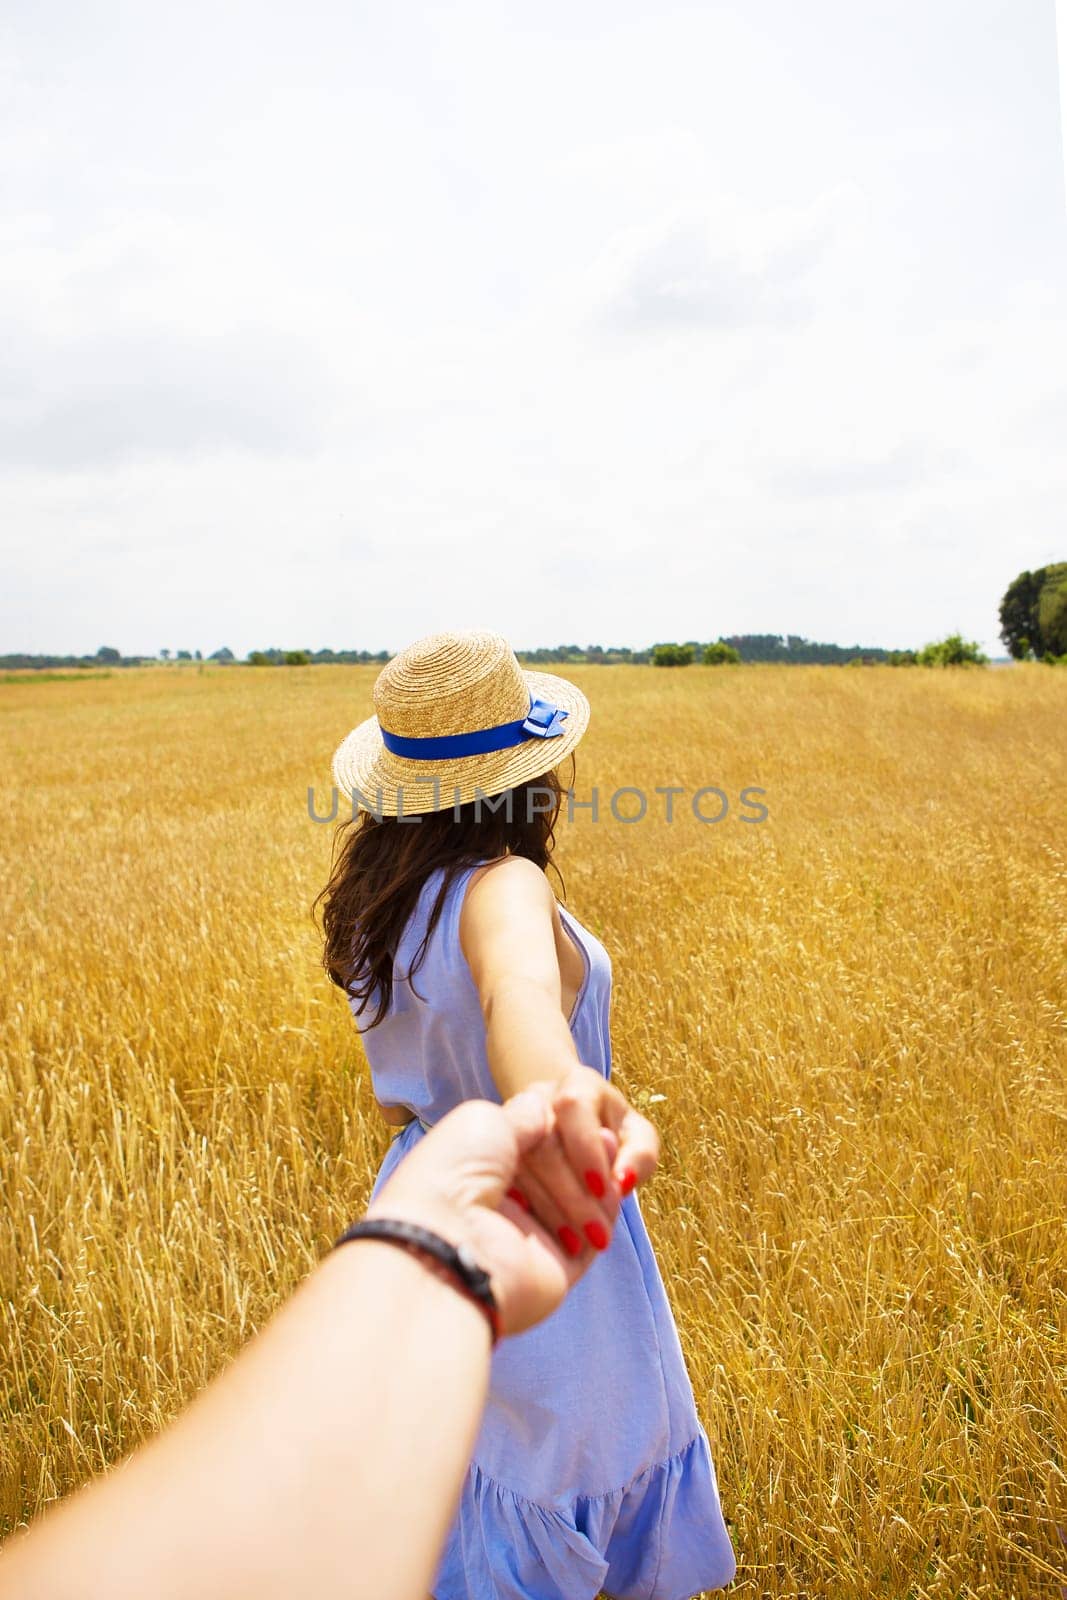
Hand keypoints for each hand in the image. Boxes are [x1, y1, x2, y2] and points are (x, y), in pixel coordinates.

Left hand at [363, 1090, 613, 1336]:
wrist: (448, 1243)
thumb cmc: (456, 1174)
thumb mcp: (489, 1120)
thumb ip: (528, 1114)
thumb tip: (549, 1107)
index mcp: (484, 1164)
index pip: (543, 1138)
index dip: (563, 1130)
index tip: (569, 1115)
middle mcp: (506, 1199)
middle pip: (566, 1168)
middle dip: (579, 1161)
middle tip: (579, 1157)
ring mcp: (532, 1235)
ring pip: (583, 1200)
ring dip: (594, 1186)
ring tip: (602, 1176)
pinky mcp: (555, 1268)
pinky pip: (593, 1236)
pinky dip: (605, 1212)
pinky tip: (610, 1196)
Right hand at [505, 1065, 660, 1258]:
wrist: (573, 1128)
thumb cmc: (614, 1135)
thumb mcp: (636, 1138)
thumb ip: (639, 1156)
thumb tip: (623, 1182)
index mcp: (577, 1085)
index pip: (573, 1106)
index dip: (587, 1148)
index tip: (605, 1190)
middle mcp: (539, 1098)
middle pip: (543, 1140)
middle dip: (571, 1191)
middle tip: (596, 1234)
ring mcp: (512, 1125)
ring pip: (519, 1165)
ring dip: (549, 1208)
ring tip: (575, 1244)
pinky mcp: (497, 1152)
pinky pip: (505, 1183)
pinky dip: (526, 1211)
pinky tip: (544, 1235)